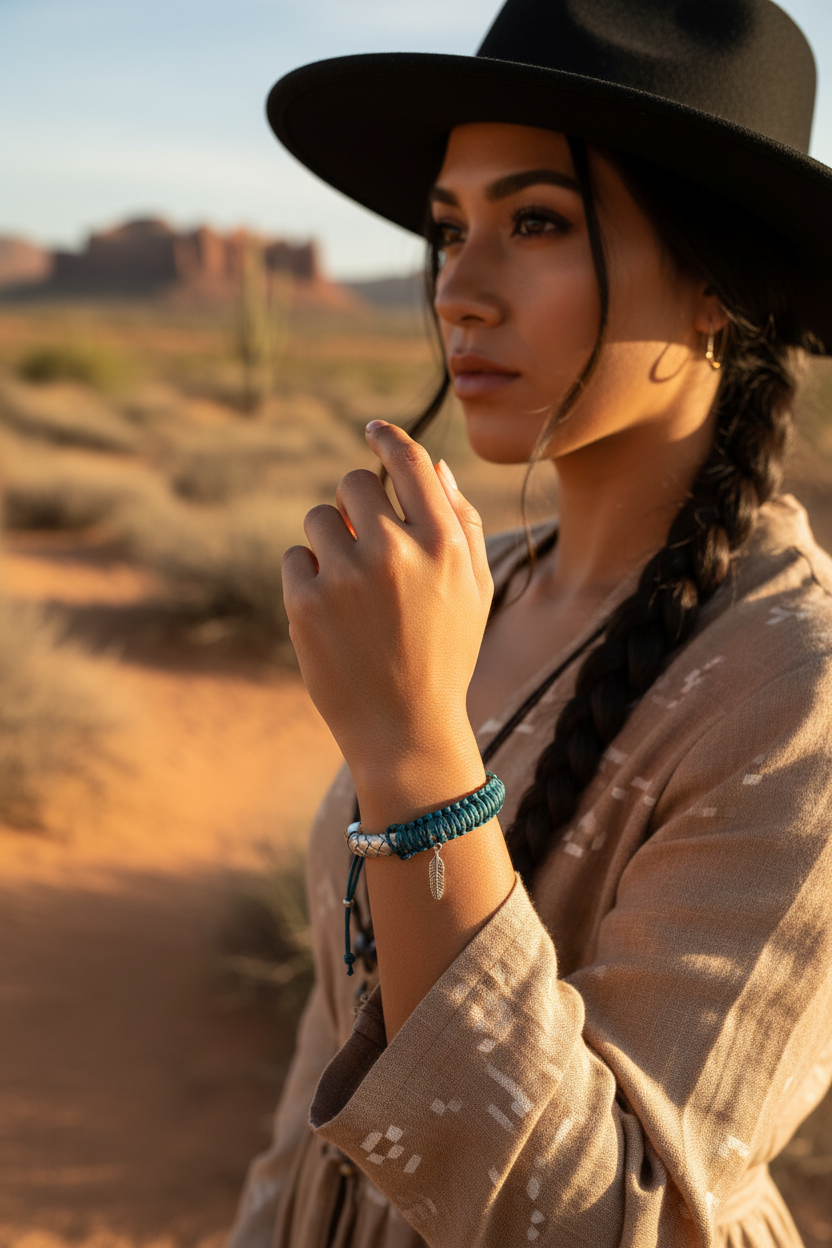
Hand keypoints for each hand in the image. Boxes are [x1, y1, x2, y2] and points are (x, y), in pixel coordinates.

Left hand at [282, 421, 492, 815]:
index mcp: (443, 544)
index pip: (408, 461)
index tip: (371, 430)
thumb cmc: (445, 653)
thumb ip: (462, 520)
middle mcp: (395, 552)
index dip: (385, 437)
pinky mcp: (305, 603)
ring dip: (329, 541)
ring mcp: (346, 577)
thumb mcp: (475, 589)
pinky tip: (332, 615)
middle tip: (363, 540)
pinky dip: (308, 579)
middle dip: (354, 503)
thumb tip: (432, 465)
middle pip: (353, 483)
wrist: (405, 728)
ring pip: (317, 518)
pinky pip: (294, 558)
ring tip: (350, 589)